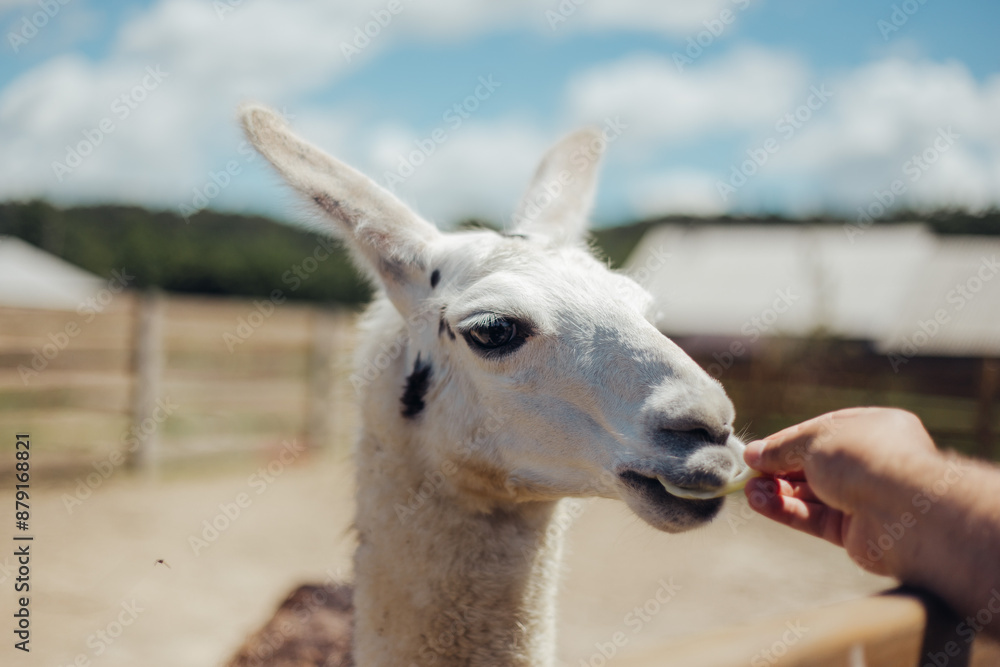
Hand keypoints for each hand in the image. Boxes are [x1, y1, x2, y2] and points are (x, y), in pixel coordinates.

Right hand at [742, 407, 938, 576]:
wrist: (904, 510)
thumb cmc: (865, 458)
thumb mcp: (814, 439)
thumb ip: (781, 448)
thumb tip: (753, 454)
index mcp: (873, 429)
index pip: (822, 433)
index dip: (787, 441)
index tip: (757, 451)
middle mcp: (873, 463)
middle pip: (814, 466)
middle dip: (779, 469)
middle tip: (748, 473)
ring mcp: (866, 498)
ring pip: (812, 494)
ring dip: (778, 491)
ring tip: (748, 490)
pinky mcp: (857, 532)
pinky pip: (815, 518)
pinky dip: (787, 511)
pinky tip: (760, 503)